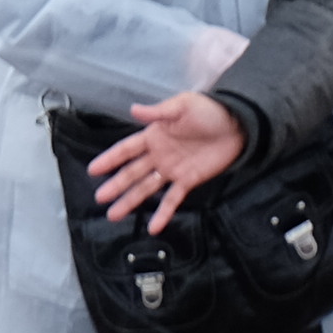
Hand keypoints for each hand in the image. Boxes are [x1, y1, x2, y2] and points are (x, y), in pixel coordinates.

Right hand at [90, 92, 246, 233]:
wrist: (238, 124)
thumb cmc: (209, 110)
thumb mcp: (182, 105)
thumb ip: (158, 112)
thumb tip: (133, 110)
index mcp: (155, 136)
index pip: (127, 150)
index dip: (110, 159)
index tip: (93, 170)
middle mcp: (159, 155)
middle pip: (133, 173)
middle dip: (116, 185)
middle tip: (100, 198)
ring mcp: (173, 170)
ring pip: (147, 189)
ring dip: (130, 201)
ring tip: (114, 215)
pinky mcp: (189, 181)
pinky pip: (173, 199)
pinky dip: (163, 213)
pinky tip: (153, 227)